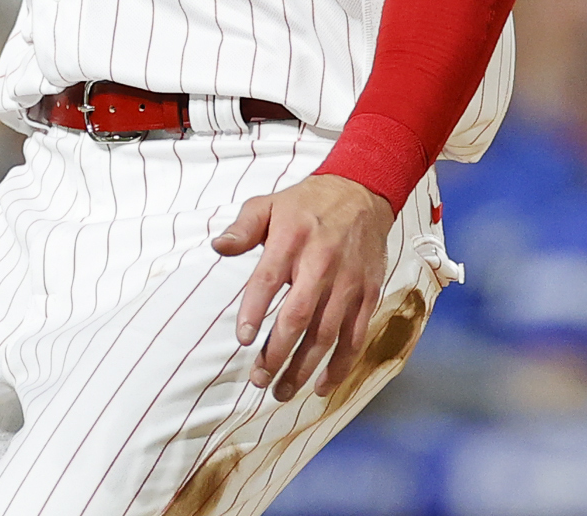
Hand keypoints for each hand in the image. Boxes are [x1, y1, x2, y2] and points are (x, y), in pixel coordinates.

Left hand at [210, 174, 392, 400]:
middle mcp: (322, 265)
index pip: (269, 280)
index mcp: (291, 240)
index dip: (254, 310)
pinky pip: (355, 338)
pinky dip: (340, 366)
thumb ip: (242, 228)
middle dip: (277, 353)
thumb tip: (217, 246)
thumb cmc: (305, 204)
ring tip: (281, 391)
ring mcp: (348, 284)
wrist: (362, 194)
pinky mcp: (368, 296)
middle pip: (298, 316)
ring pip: (327, 335)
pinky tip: (320, 386)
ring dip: (304, 367)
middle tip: (257, 379)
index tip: (241, 339)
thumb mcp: (267, 204)